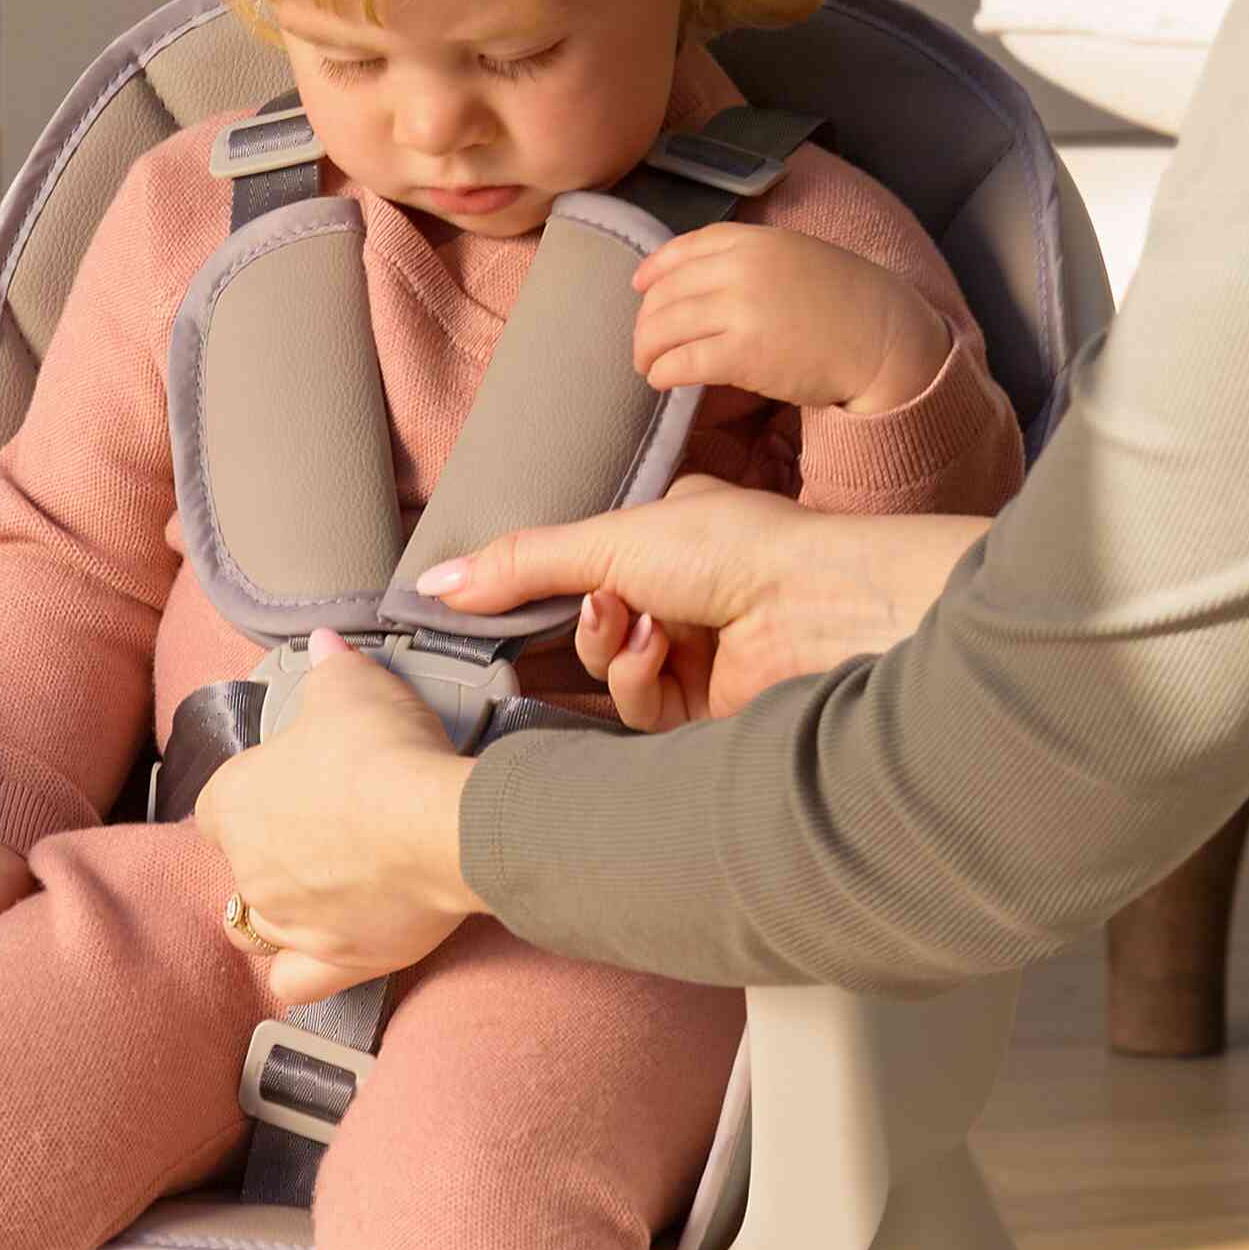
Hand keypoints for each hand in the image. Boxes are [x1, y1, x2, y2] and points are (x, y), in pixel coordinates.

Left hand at [193, 632, 482, 1008]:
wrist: (438, 824)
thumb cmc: (387, 751)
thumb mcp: (354, 686)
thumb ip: (330, 665)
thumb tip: (323, 644)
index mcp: (234, 800)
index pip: (215, 806)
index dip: (252, 796)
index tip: (290, 788)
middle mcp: (247, 868)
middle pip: (240, 866)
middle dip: (274, 853)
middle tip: (329, 830)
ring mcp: (286, 920)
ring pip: (259, 926)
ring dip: (285, 911)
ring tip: (330, 888)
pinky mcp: (331, 961)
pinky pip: (294, 982)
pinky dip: (303, 971)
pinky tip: (328, 950)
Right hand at [413, 477, 983, 728]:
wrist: (816, 610)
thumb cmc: (735, 549)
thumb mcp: (609, 540)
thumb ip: (519, 565)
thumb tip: (432, 584)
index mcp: (667, 536)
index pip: (578, 564)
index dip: (534, 582)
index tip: (484, 597)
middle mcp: (682, 596)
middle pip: (584, 625)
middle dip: (573, 619)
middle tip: (579, 605)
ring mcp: (695, 656)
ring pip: (605, 673)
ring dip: (609, 648)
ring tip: (636, 621)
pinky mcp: (704, 714)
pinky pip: (638, 710)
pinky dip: (638, 680)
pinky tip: (661, 651)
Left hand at [632, 225, 949, 415]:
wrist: (882, 339)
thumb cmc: (848, 303)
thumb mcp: (799, 257)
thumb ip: (753, 261)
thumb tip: (704, 283)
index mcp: (755, 241)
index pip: (686, 247)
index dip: (655, 269)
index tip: (640, 286)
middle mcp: (741, 269)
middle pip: (667, 292)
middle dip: (646, 320)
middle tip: (645, 342)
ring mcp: (740, 310)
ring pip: (663, 327)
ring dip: (646, 349)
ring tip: (648, 365)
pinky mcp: (742, 354)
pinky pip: (681, 362)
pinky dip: (662, 372)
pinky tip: (661, 381)